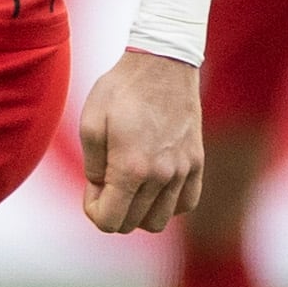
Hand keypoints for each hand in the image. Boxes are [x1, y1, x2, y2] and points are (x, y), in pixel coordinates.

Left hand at [78, 49, 203, 234]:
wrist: (163, 62)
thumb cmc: (121, 89)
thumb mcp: (90, 123)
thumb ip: (92, 166)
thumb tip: (101, 191)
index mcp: (131, 168)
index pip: (109, 221)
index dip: (94, 211)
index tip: (92, 188)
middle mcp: (161, 175)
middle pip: (132, 223)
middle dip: (113, 210)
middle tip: (106, 182)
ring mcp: (183, 170)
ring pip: (159, 220)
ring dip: (139, 211)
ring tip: (130, 186)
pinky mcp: (197, 162)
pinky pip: (186, 204)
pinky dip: (168, 204)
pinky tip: (155, 185)